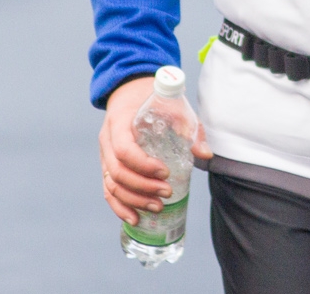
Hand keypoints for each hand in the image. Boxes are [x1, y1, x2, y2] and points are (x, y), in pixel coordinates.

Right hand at [98, 76, 212, 224]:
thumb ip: (189, 128)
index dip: (143, 165)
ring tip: (158, 207)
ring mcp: (104, 155)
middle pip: (117, 172)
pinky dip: (120, 207)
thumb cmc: (154, 98)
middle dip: (143, 187)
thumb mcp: (173, 105)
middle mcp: (107, 140)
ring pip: (111, 185)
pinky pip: (108, 190)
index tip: (166, 171)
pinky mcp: (108, 166)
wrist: (130, 90)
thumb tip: (205, 155)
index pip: (124, 150)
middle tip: (167, 192)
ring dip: (134, 200)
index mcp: (119, 122)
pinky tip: (135, 218)